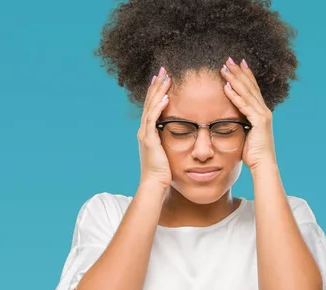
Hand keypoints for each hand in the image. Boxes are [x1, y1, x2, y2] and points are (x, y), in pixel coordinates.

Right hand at [137, 67, 171, 189]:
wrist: (154, 184)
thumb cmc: (163, 172)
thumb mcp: (167, 152)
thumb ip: (170, 141)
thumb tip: (181, 135)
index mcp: (148, 132)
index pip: (152, 106)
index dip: (157, 91)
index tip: (164, 78)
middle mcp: (144, 130)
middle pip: (150, 102)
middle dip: (156, 85)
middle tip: (163, 70)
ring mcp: (145, 134)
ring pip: (151, 107)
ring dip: (158, 91)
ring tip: (165, 78)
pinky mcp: (148, 139)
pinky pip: (153, 120)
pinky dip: (158, 108)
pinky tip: (165, 97)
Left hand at [220, 57, 276, 170]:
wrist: (263, 165)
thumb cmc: (253, 153)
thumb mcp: (246, 134)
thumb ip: (241, 124)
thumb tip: (232, 121)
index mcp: (261, 112)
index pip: (252, 89)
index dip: (245, 75)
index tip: (237, 64)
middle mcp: (263, 110)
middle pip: (250, 86)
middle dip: (239, 72)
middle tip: (229, 59)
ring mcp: (262, 115)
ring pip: (246, 92)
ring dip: (235, 79)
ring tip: (225, 68)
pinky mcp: (259, 121)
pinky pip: (244, 106)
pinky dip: (235, 96)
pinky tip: (227, 87)